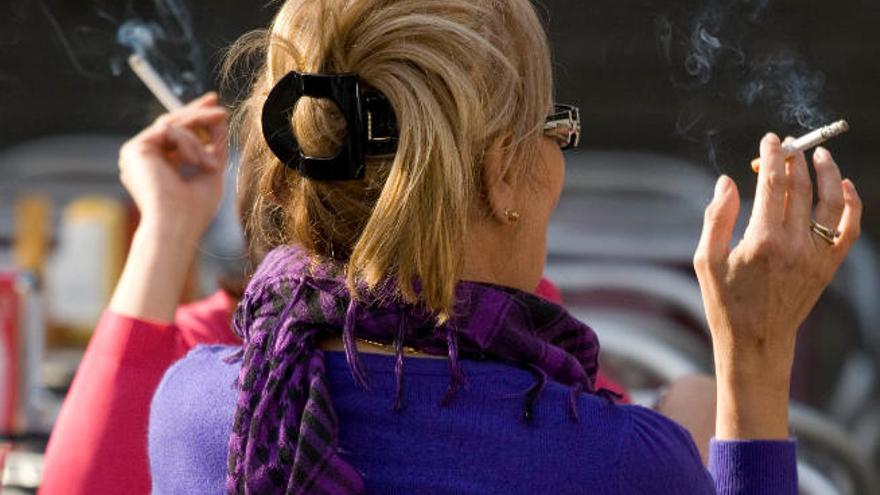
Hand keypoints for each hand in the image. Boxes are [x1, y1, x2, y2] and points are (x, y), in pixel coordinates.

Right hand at [110, 93, 227, 321]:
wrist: (178, 225)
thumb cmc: (195, 209)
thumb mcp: (211, 170)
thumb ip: (215, 146)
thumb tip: (219, 119)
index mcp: (158, 165)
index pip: (175, 133)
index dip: (195, 117)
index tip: (215, 107)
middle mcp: (144, 157)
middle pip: (171, 122)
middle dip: (198, 114)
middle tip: (219, 108)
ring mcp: (136, 152)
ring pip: (174, 125)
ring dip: (200, 142)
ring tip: (211, 166)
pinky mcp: (135, 148)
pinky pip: (170, 129)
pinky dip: (189, 144)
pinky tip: (196, 164)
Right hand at [693, 133, 861, 437]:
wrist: (756, 343)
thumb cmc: (725, 302)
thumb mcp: (706, 260)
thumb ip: (717, 216)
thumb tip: (727, 180)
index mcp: (761, 240)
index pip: (773, 183)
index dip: (772, 156)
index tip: (770, 139)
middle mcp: (794, 244)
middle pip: (801, 186)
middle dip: (794, 158)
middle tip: (787, 143)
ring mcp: (816, 255)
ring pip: (831, 202)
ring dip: (828, 172)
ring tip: (820, 153)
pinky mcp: (828, 266)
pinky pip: (849, 228)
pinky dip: (852, 204)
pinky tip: (845, 186)